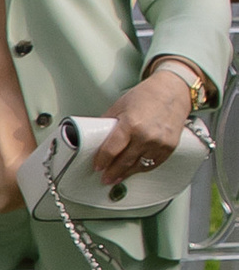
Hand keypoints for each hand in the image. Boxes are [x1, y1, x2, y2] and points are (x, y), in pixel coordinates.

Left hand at [90, 64, 200, 183]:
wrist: (172, 91)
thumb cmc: (146, 95)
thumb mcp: (119, 106)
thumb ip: (108, 124)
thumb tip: (96, 138)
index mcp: (130, 124)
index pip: (111, 150)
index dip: (102, 161)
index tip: (97, 167)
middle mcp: (146, 136)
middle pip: (124, 162)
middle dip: (112, 172)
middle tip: (105, 178)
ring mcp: (159, 143)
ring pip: (139, 166)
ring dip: (126, 174)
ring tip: (117, 178)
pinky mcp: (169, 147)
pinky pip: (153, 164)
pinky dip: (142, 168)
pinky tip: (134, 170)